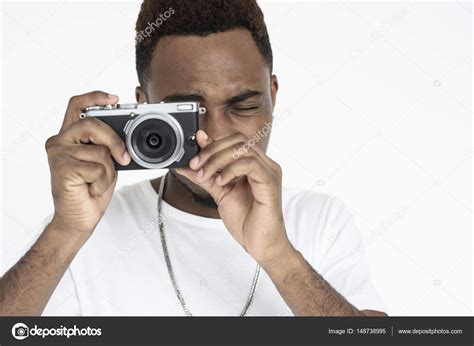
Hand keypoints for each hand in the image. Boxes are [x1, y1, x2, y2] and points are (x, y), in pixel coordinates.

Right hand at [45, 91, 130, 238]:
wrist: (79, 218)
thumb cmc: (92, 189)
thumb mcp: (106, 162)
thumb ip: (110, 145)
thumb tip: (130, 133)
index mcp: (70, 136)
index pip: (77, 105)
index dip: (95, 97)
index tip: (114, 98)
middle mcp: (60, 141)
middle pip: (93, 124)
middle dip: (114, 141)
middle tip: (124, 157)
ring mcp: (58, 154)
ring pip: (99, 150)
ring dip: (108, 170)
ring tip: (96, 181)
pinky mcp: (62, 168)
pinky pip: (98, 168)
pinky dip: (102, 181)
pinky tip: (91, 188)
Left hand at [176, 130, 293, 264]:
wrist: (261, 245)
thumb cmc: (247, 222)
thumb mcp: (221, 193)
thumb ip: (207, 177)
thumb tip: (187, 165)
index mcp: (255, 165)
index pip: (234, 141)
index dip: (212, 143)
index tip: (193, 153)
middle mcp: (265, 164)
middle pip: (237, 140)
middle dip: (212, 150)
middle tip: (196, 165)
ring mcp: (269, 172)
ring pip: (242, 149)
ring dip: (217, 159)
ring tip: (205, 175)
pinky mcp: (270, 182)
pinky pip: (250, 164)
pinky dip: (230, 169)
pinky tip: (221, 181)